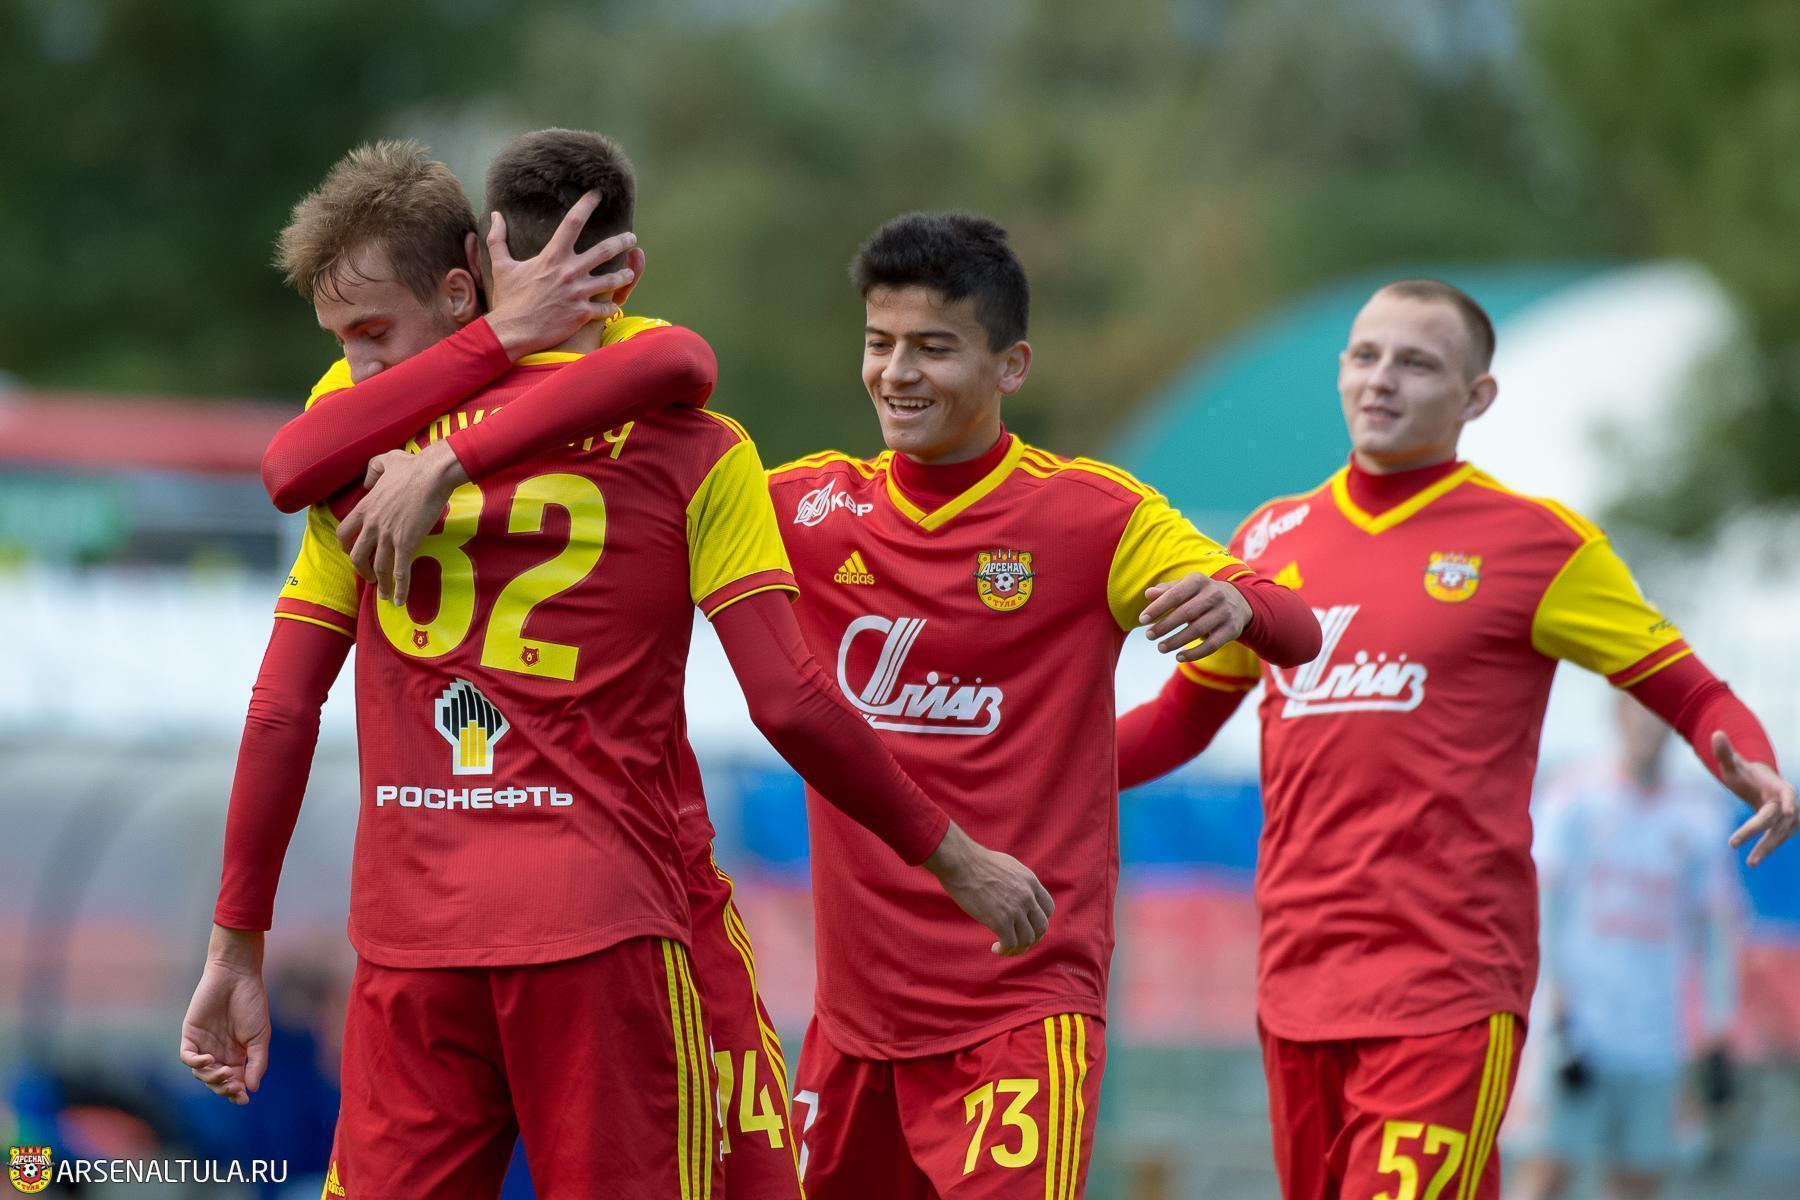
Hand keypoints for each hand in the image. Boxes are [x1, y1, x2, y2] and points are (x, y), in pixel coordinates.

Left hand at [178, 926, 269, 1105]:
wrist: (237, 977)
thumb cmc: (252, 1004)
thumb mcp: (260, 1036)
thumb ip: (257, 1062)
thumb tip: (252, 1088)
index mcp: (236, 1054)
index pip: (234, 1081)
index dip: (237, 1093)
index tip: (244, 1099)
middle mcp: (219, 1052)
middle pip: (215, 1081)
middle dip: (224, 1088)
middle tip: (233, 1087)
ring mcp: (203, 1044)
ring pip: (200, 1073)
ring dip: (211, 1078)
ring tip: (224, 1072)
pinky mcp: (190, 1035)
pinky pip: (187, 1058)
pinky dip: (196, 1063)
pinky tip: (208, 1060)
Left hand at [336, 441, 468, 604]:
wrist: (431, 474)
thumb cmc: (412, 466)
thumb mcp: (385, 461)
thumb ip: (371, 471)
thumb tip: (367, 482)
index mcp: (365, 507)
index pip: (344, 533)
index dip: (346, 546)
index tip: (353, 553)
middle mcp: (372, 525)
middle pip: (357, 556)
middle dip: (362, 570)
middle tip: (370, 576)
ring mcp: (388, 535)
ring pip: (378, 567)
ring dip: (380, 584)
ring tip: (383, 595)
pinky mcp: (406, 543)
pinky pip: (400, 571)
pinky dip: (398, 588)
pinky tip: (399, 600)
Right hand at [484, 193, 637, 358]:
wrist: (513, 331)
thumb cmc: (508, 299)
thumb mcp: (501, 266)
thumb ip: (498, 239)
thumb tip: (495, 215)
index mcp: (552, 257)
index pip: (572, 222)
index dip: (586, 205)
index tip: (597, 194)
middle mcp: (569, 272)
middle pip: (604, 250)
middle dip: (622, 241)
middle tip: (631, 237)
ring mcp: (578, 293)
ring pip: (612, 280)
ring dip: (624, 275)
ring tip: (629, 273)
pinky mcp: (582, 314)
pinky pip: (605, 308)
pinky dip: (611, 307)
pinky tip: (613, 306)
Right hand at [925, 823, 1054, 954]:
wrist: (961, 862)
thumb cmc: (976, 862)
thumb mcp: (1006, 866)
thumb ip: (1017, 881)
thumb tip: (1015, 891)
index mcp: (1030, 881)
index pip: (1048, 908)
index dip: (1039, 920)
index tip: (1026, 925)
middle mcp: (1027, 896)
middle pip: (1041, 927)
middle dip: (1032, 938)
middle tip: (1018, 942)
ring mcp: (1015, 909)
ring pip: (1027, 939)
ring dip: (1018, 948)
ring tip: (1005, 948)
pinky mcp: (1000, 920)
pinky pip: (1010, 944)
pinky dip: (1004, 950)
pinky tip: (995, 948)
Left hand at [1139, 573, 1252, 660]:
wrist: (1238, 601)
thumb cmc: (1201, 594)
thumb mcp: (1185, 587)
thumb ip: (1166, 591)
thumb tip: (1148, 594)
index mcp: (1199, 581)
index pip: (1175, 594)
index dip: (1158, 608)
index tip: (1142, 620)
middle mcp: (1214, 594)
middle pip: (1186, 613)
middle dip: (1164, 626)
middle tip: (1149, 635)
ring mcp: (1225, 612)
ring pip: (1197, 630)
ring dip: (1176, 641)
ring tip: (1160, 647)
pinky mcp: (1232, 629)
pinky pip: (1212, 645)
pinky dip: (1194, 653)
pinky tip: (1179, 657)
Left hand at [1717, 731, 1797, 865]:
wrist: (1760, 785)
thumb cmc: (1745, 774)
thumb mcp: (1732, 764)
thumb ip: (1725, 752)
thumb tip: (1715, 733)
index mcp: (1777, 786)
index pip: (1786, 794)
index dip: (1788, 801)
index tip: (1788, 810)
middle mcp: (1787, 802)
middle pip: (1775, 819)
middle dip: (1757, 832)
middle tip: (1733, 843)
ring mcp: (1789, 816)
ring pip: (1780, 834)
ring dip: (1767, 848)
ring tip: (1751, 863)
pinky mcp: (1786, 827)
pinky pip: (1779, 838)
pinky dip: (1769, 848)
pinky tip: (1757, 859)